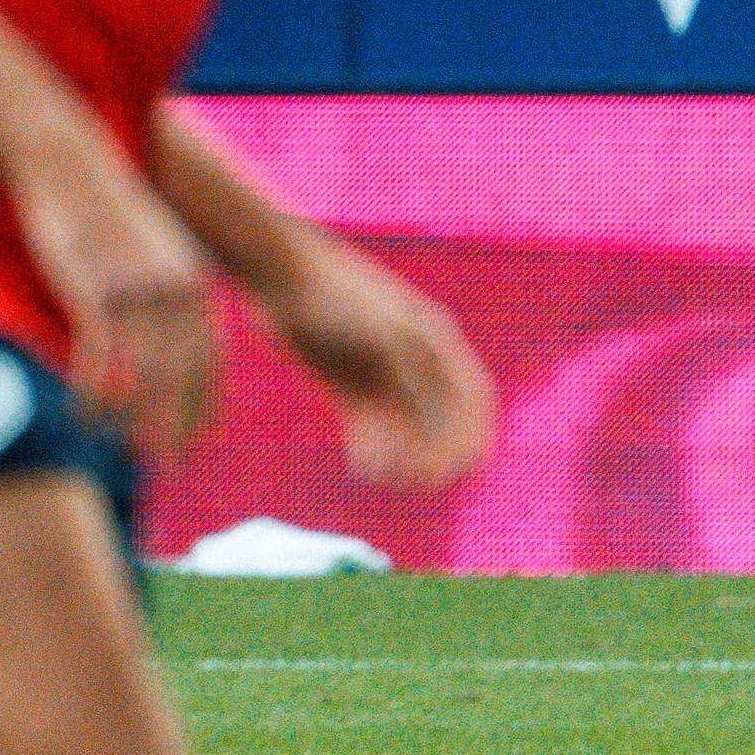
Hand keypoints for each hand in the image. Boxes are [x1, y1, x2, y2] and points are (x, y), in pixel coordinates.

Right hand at [12, 135, 217, 455]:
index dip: (206, 402)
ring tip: (120, 447)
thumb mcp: (148, 250)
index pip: (210, 358)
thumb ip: (161, 292)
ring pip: (142, 368)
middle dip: (177, 421)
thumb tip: (162, 339)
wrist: (70, 161)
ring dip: (132, 414)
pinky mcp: (94, 285)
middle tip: (171, 463)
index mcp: (192, 282)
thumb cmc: (106, 211)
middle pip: (183, 372)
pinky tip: (84, 414)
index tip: (203, 440)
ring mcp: (134, 287)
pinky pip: (100, 352)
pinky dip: (95, 389)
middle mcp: (173, 288)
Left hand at [261, 238, 492, 486]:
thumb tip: (433, 420)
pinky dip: (373, 446)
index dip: (475, 435)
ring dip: (402, 456)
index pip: (474, 398)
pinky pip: (371, 424)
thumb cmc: (334, 295)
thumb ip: (412, 375)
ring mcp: (381, 371)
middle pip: (442, 419)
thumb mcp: (381, 334)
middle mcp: (415, 360)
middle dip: (436, 454)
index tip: (461, 468)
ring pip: (406, 427)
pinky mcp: (348, 382)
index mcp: (435, 341)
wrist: (279, 272)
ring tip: (380, 475)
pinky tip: (360, 462)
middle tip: (417, 482)